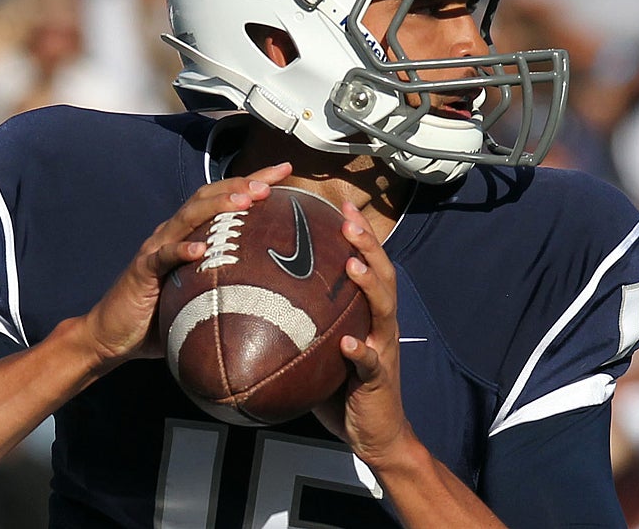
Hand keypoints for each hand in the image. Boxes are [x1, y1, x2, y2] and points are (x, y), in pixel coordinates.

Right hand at [81, 162, 292, 371]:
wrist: (111, 334)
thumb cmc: (160, 316)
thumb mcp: (201, 295)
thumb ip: (229, 285)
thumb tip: (277, 293)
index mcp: (188, 235)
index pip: (222, 199)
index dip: (252, 181)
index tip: (285, 171)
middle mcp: (172, 233)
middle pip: (207, 197)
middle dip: (240, 185)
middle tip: (271, 182)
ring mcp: (156, 248)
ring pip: (188, 217)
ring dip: (217, 206)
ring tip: (245, 201)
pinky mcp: (143, 271)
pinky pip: (163, 257)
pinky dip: (181, 250)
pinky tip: (200, 249)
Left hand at [314, 202, 413, 468]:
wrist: (374, 432)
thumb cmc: (342, 387)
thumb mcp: (321, 347)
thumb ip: (303, 322)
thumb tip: (255, 299)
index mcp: (368, 313)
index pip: (367, 264)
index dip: (358, 234)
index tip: (342, 205)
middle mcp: (381, 324)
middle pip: (382, 275)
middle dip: (367, 245)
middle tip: (349, 219)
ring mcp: (383, 349)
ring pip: (383, 309)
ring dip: (369, 284)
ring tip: (352, 265)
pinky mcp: (379, 378)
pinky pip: (370, 362)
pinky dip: (360, 350)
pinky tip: (348, 343)